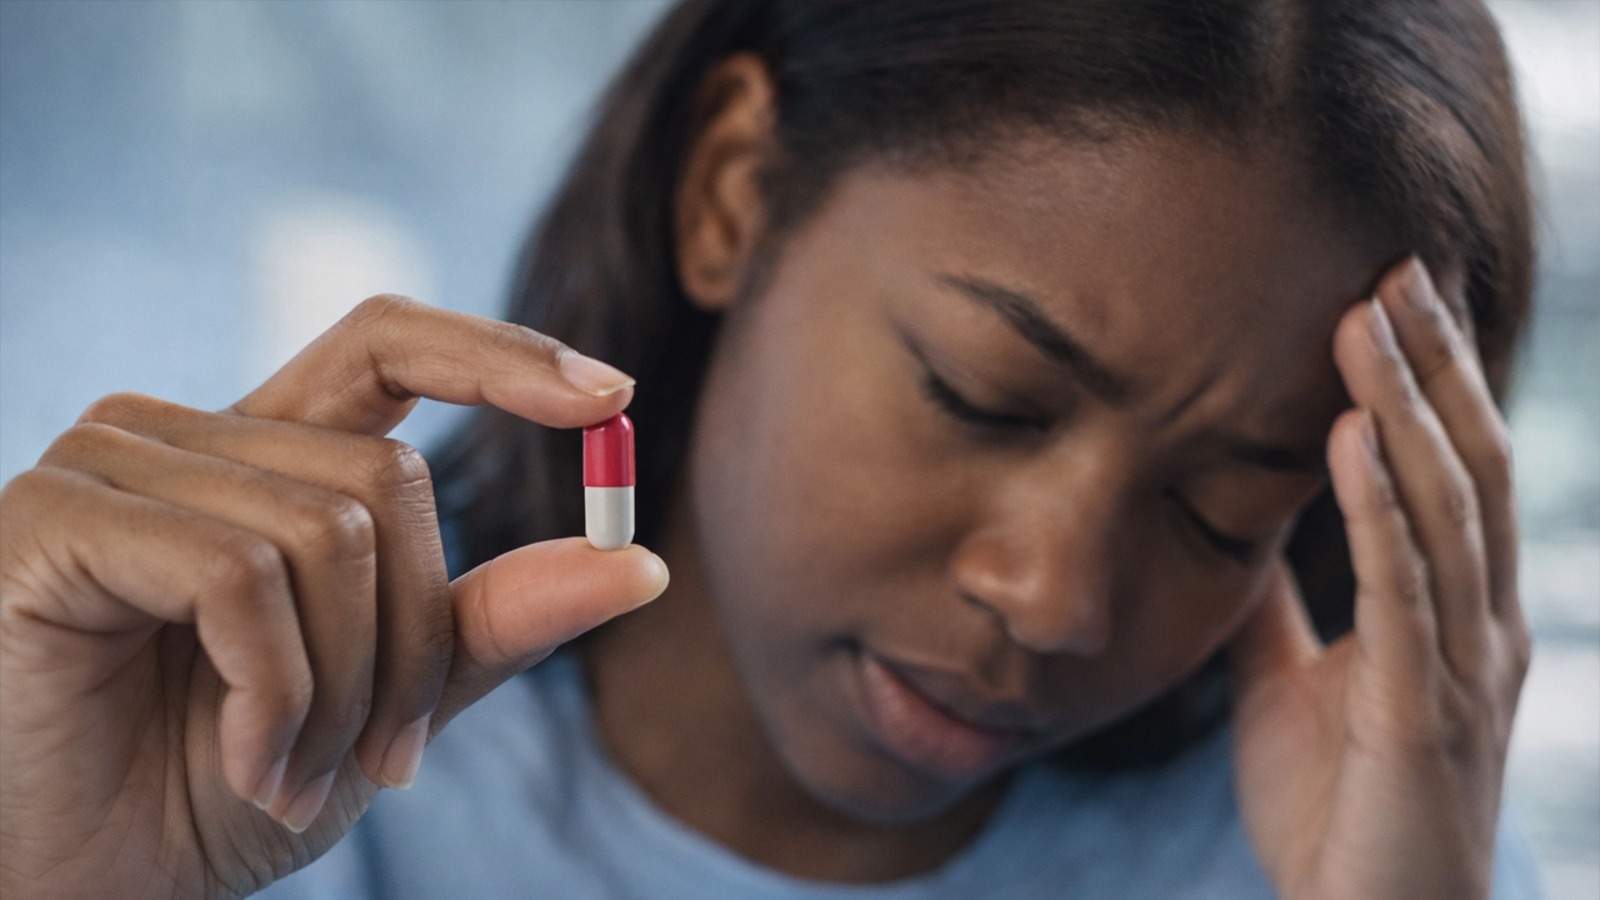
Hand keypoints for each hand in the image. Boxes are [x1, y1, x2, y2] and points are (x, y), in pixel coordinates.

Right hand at [0, 296, 668, 898]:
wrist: (75, 887)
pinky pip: (241, 574)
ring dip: (343, 689)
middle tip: (386, 759)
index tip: (612, 397)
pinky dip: (276, 692)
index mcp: (266, 457)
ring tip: (289, 772)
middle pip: (391, 476)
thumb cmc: (216, 789)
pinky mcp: (56, 514)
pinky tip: (247, 761)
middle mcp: (187, 436)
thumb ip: (493, 623)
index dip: (501, 354)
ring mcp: (113, 462)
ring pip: (331, 531)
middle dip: (417, 642)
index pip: (390, 342)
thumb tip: (640, 563)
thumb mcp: (386, 703)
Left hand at [1229, 259, 1529, 899]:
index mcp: (1450, 613)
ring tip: (1365, 320)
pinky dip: (1375, 510)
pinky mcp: (1418, 716)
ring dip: (1402, 409)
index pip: (1448, 471)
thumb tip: (1230, 521)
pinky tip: (1344, 440)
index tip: (1387, 292)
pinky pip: (1401, 595)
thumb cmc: (1335, 810)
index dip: (1425, 383)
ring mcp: (1458, 669)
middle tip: (1392, 265)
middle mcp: (1475, 626)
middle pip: (1466, 465)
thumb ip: (1278, 602)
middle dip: (1430, 365)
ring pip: (1444, 511)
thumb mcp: (1291, 680)